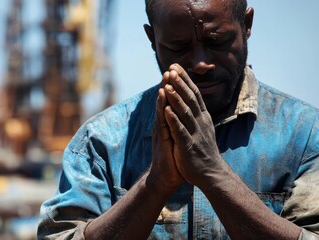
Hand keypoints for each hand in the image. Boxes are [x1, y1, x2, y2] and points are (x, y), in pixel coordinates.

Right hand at [147, 72, 183, 193]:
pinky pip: (163, 123)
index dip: (176, 86)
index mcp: (171, 122)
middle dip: (169, 83)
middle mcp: (165, 124)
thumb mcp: (180, 137)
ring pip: (163, 108)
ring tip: (165, 77)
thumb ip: (179, 125)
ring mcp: (162, 131)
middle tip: (171, 67)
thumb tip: (185, 114)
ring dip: (164, 93)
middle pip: (166, 101)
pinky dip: (163, 111)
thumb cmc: (175, 157)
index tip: (179, 71)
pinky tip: (163, 101)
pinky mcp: (163, 140)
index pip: (173, 100)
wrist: (166, 177)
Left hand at [163, 64, 225, 187]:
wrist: (210, 173)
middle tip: (171, 68)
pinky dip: (173, 120)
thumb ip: (196, 113)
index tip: (175, 66)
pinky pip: (180, 131)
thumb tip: (191, 98)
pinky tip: (166, 110)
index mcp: (202, 117)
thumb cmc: (202, 150)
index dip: (185, 79)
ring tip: (168, 85)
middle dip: (180, 83)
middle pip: (190, 99)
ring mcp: (194, 133)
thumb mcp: (201, 128)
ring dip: (176, 98)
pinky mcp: (188, 146)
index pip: (194, 94)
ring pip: (185, 112)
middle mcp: (200, 122)